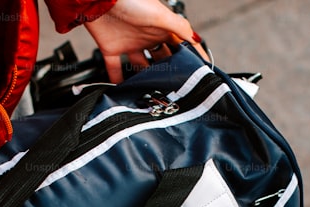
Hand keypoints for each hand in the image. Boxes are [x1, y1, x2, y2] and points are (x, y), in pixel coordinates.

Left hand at [84, 0, 206, 82]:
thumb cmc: (131, 1)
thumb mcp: (161, 15)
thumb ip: (180, 28)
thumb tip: (198, 40)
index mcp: (161, 28)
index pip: (179, 45)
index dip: (189, 57)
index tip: (198, 72)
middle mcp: (147, 37)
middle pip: (161, 60)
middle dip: (168, 73)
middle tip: (175, 89)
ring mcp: (130, 44)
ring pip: (140, 68)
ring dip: (145, 80)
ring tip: (152, 95)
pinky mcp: (112, 50)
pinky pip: (116, 69)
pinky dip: (118, 81)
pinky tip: (125, 92)